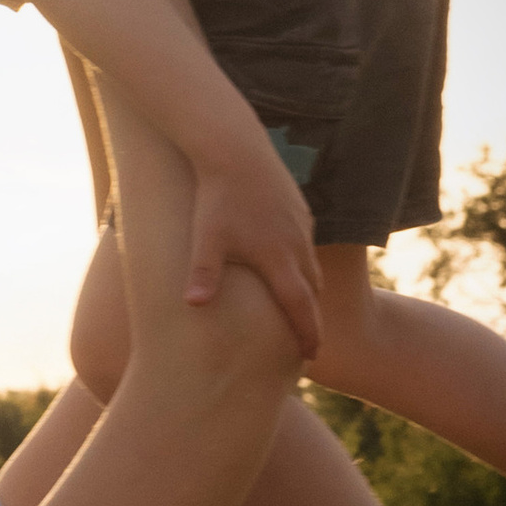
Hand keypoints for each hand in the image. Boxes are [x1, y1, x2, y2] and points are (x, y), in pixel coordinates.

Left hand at [183, 147, 321, 357]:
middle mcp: (297, 244)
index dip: (308, 333)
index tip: (311, 356)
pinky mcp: (299, 208)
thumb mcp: (207, 238)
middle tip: (308, 343)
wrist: (235, 149)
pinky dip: (304, 263)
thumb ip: (203, 273)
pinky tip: (292, 267)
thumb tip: (193, 305)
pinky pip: (306, 243)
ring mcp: (301, 224)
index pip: (300, 306)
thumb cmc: (216, 197)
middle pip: (312, 291)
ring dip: (309, 291)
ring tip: (302, 310)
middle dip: (312, 318)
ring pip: (312, 266)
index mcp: (279, 258)